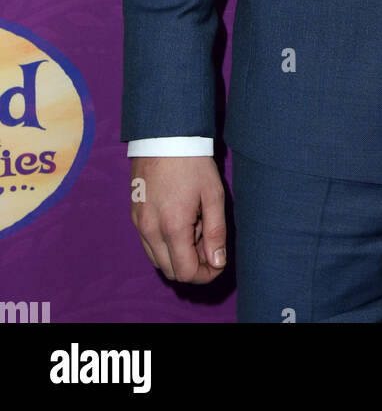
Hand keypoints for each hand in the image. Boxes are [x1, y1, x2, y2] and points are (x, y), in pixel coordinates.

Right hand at [130, 156, 226, 282]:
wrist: (164, 136)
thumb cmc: (192, 163)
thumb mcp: (213, 195)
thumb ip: (216, 232)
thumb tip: (217, 263)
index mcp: (172, 227)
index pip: (185, 273)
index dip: (205, 274)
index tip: (218, 261)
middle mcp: (150, 231)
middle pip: (171, 271)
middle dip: (192, 265)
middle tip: (208, 241)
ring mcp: (139, 224)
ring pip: (158, 259)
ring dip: (178, 255)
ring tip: (194, 227)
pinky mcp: (134, 216)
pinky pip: (148, 244)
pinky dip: (164, 243)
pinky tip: (179, 220)